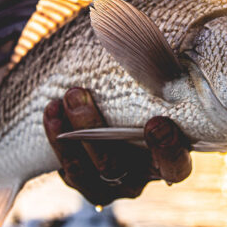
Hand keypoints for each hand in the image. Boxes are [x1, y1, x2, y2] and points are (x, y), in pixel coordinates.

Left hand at [43, 87, 191, 205]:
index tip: (157, 121)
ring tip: (64, 96)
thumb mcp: (158, 92)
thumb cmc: (146, 99)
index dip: (167, 150)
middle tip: (78, 94)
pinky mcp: (84, 181)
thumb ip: (160, 76)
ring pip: (86, 169)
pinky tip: (52, 111)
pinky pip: (69, 168)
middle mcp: (139, 179)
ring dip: (70, 132)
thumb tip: (150, 42)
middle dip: (92, 129)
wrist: (119, 115)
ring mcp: (109, 184)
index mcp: (169, 162)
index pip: (174, 167)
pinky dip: (57, 139)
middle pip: (116, 166)